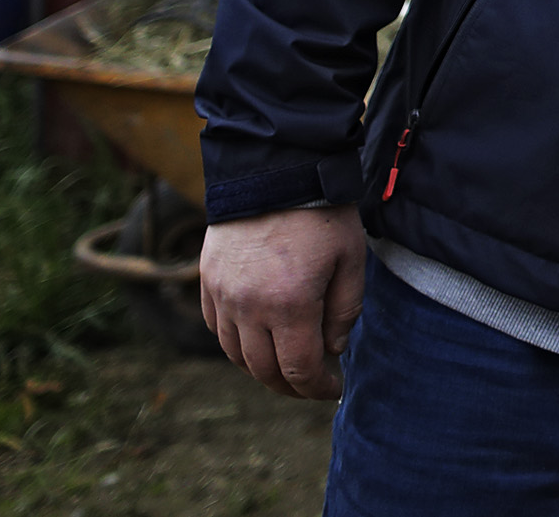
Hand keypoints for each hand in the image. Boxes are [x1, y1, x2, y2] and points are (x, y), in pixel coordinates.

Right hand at [199, 204, 367, 399]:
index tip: (333, 390)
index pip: (299, 369)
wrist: (276, 169)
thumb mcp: (351, 259)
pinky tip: (256, 339)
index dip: (317, 388)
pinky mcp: (207, 280)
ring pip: (235, 354)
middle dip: (290, 386)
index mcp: (289, 305)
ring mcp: (222, 295)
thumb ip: (345, 311)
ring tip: (285, 365)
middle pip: (263, 370)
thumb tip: (332, 350)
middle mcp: (248, 308)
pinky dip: (235, 343)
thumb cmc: (322, 213)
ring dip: (260, 368)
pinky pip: (215, 328)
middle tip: (311, 383)